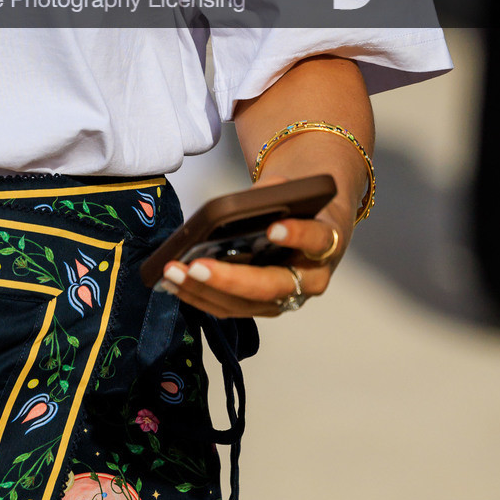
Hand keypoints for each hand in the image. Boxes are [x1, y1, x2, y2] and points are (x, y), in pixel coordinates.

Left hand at [154, 205, 348, 320]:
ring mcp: (286, 299)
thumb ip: (274, 191)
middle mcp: (310, 279)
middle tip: (196, 265)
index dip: (297, 235)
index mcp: (325, 243)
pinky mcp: (263, 307)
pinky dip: (199, 297)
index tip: (274, 228)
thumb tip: (243, 202)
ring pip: (245, 303)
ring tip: (173, 273)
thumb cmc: (299, 208)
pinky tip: (174, 284)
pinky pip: (230, 308)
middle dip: (230, 279)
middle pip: (271, 285)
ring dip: (205, 291)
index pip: (316, 240)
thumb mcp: (294, 191)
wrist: (312, 228)